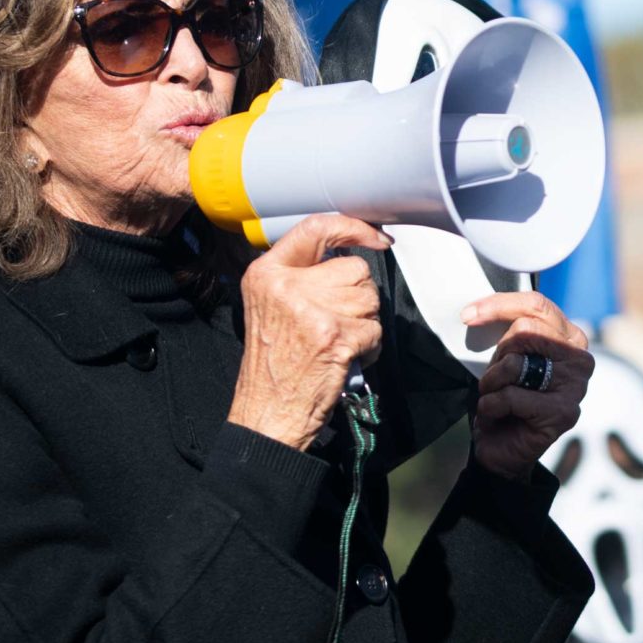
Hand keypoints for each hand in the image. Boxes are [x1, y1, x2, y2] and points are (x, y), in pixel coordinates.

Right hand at [228, 215, 388, 450]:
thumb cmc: (274, 365)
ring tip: (336, 342)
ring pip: (368, 297)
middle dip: (357, 296)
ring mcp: (310, 310)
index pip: (315, 228)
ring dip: (364, 322)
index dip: (352, 228)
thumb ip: (301, 277)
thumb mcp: (270, 307)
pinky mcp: (333, 336)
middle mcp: (285, 286)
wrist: (267, 414)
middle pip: (354, 269)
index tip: (376, 238)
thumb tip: (350, 255)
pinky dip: (369, 346)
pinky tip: (345, 358)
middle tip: (334, 324)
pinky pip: (374, 328)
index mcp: (266, 274)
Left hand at [463, 292, 591, 479]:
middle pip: (525, 331)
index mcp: (570, 338)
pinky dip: (491, 406)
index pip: (537, 306)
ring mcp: (576, 388)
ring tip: (496, 397)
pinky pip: (510, 396)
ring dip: (491, 382)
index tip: (468, 314)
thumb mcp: (506, 355)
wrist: (501, 447)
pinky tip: (497, 415)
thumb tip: (479, 309)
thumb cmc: (504, 396)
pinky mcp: (563, 414)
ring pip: (515, 363)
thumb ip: (509, 330)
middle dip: (497, 355)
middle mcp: (580, 360)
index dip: (499, 305)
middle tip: (494, 378)